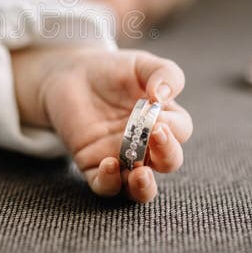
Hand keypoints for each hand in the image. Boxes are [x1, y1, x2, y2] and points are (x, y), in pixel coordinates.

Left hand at [12, 47, 191, 202]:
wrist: (71, 73)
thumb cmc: (112, 70)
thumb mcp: (141, 64)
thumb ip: (163, 73)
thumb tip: (163, 96)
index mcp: (164, 120)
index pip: (180, 131)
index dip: (173, 126)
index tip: (157, 112)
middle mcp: (146, 144)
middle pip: (168, 162)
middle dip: (166, 154)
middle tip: (155, 134)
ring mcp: (121, 157)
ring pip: (141, 187)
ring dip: (144, 186)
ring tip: (141, 174)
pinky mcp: (94, 165)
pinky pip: (106, 186)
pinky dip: (110, 182)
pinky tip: (109, 165)